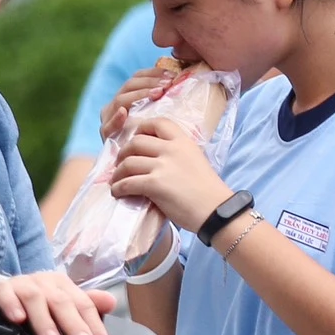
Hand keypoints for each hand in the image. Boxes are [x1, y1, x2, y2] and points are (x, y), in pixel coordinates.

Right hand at [0, 270, 113, 334]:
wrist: (0, 292)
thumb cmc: (38, 303)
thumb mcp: (63, 304)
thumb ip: (87, 306)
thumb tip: (112, 302)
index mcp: (64, 286)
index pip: (84, 305)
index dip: (94, 324)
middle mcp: (45, 282)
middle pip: (62, 302)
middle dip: (73, 324)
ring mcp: (22, 284)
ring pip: (35, 299)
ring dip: (44, 320)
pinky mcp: (0, 288)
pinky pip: (5, 294)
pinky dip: (11, 305)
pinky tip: (17, 319)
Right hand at [100, 63, 182, 140]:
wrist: (150, 168)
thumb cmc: (165, 142)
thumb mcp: (169, 118)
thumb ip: (170, 101)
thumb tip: (183, 80)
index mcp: (131, 98)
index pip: (138, 77)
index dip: (153, 73)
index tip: (172, 75)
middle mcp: (118, 106)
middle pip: (129, 86)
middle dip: (149, 82)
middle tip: (167, 84)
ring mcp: (111, 120)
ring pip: (120, 101)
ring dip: (138, 95)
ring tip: (156, 93)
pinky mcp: (107, 136)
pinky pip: (108, 126)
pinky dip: (115, 118)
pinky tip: (124, 112)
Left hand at [109, 115, 232, 230]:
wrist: (217, 211)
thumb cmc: (208, 191)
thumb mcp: (196, 161)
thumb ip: (177, 155)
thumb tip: (154, 157)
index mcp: (184, 142)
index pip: (158, 123)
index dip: (141, 128)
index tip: (136, 138)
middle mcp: (172, 150)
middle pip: (136, 142)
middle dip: (124, 152)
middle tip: (122, 163)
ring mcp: (163, 166)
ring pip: (128, 162)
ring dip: (118, 172)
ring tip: (117, 180)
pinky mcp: (155, 185)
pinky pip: (127, 182)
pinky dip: (119, 187)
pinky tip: (118, 192)